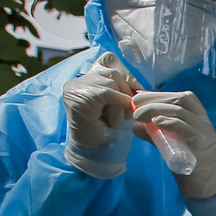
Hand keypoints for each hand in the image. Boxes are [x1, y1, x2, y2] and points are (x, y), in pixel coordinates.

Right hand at [61, 52, 135, 167]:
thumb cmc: (109, 132)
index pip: (109, 60)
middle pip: (114, 72)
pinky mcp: (79, 95)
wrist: (96, 155)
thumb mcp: (120, 106)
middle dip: (126, 93)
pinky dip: (116, 108)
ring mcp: (76, 86)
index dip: (126, 74)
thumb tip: (139, 85)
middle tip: (126, 114)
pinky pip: (107, 93)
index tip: (134, 93)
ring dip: (121, 103)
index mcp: (88, 78)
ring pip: (112, 82)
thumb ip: (124, 90)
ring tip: (114, 120)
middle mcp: (79, 79)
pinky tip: (111, 122)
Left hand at [131, 89, 215, 199]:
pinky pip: (185, 128)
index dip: (159, 94)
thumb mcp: (171, 144)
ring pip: (180, 111)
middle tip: (134, 104)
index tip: (139, 98)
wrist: (207, 187)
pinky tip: (156, 122)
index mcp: (198, 117)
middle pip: (179, 100)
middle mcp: (203, 121)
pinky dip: (169, 122)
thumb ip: (156, 134)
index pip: (180, 97)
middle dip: (154, 99)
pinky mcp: (202, 144)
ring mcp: (204, 131)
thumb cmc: (190, 165)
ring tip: (139, 115)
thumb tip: (136, 125)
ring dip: (155, 109)